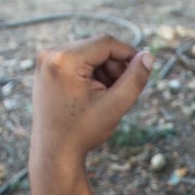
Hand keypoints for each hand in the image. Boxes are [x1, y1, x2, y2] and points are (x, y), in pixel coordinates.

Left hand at [30, 35, 152, 160]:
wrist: (54, 151)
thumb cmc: (83, 132)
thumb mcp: (115, 105)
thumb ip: (135, 79)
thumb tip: (149, 56)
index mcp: (65, 60)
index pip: (106, 43)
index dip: (129, 54)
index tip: (142, 69)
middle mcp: (50, 54)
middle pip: (97, 47)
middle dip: (114, 67)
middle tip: (119, 92)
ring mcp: (45, 60)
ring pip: (88, 54)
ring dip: (103, 71)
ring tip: (104, 97)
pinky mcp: (46, 67)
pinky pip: (77, 60)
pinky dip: (90, 73)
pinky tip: (91, 95)